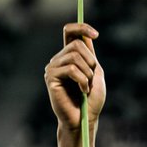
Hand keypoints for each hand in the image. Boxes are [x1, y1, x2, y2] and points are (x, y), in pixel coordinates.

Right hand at [45, 22, 105, 146]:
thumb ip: (90, 55)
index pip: (70, 31)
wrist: (85, 119)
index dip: (81, 27)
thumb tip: (85, 36)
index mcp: (70, 56)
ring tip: (86, 88)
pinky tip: (82, 91)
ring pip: (74, 56)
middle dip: (90, 61)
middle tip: (91, 79)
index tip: (96, 34)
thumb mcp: (95, 73)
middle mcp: (59, 59)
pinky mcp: (50, 78)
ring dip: (87, 73)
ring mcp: (53, 68)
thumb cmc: (91, 100)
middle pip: (76, 44)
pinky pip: (71, 69)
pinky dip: (82, 81)